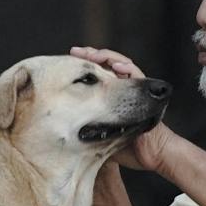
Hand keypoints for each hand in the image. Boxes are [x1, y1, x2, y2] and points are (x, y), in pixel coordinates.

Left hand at [69, 46, 175, 172]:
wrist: (149, 153)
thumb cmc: (122, 149)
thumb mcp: (95, 134)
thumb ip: (82, 123)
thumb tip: (55, 121)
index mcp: (107, 96)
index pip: (92, 73)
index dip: (79, 66)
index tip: (64, 61)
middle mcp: (121, 88)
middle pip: (104, 64)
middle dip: (89, 56)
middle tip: (75, 52)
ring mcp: (133, 86)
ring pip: (118, 63)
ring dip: (105, 57)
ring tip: (92, 54)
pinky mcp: (144, 89)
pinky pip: (135, 72)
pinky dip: (125, 67)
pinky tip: (115, 67)